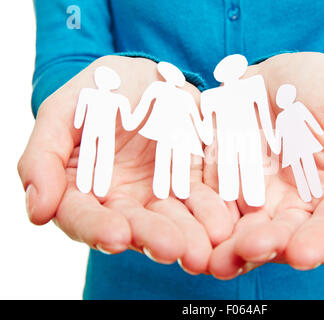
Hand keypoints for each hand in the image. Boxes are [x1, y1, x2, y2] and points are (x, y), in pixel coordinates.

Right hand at [17, 55, 234, 274]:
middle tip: (171, 249)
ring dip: (187, 235)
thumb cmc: (100, 90)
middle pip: (133, 226)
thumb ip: (43, 157)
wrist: (147, 75)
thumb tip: (38, 211)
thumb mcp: (65, 110)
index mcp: (83, 189)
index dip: (96, 228)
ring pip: (172, 221)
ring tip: (202, 249)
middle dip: (152, 238)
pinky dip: (213, 212)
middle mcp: (121, 201)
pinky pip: (203, 200)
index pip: (82, 217)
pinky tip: (223, 224)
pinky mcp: (191, 184)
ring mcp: (158, 196)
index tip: (116, 236)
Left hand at [206, 52, 323, 278]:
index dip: (319, 243)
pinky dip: (203, 223)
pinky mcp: (221, 186)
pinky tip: (194, 233)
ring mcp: (254, 199)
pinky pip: (211, 208)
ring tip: (218, 258)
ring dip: (230, 248)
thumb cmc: (323, 90)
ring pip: (243, 233)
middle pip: (283, 238)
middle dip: (268, 247)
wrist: (274, 74)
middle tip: (251, 249)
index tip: (304, 253)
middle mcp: (293, 206)